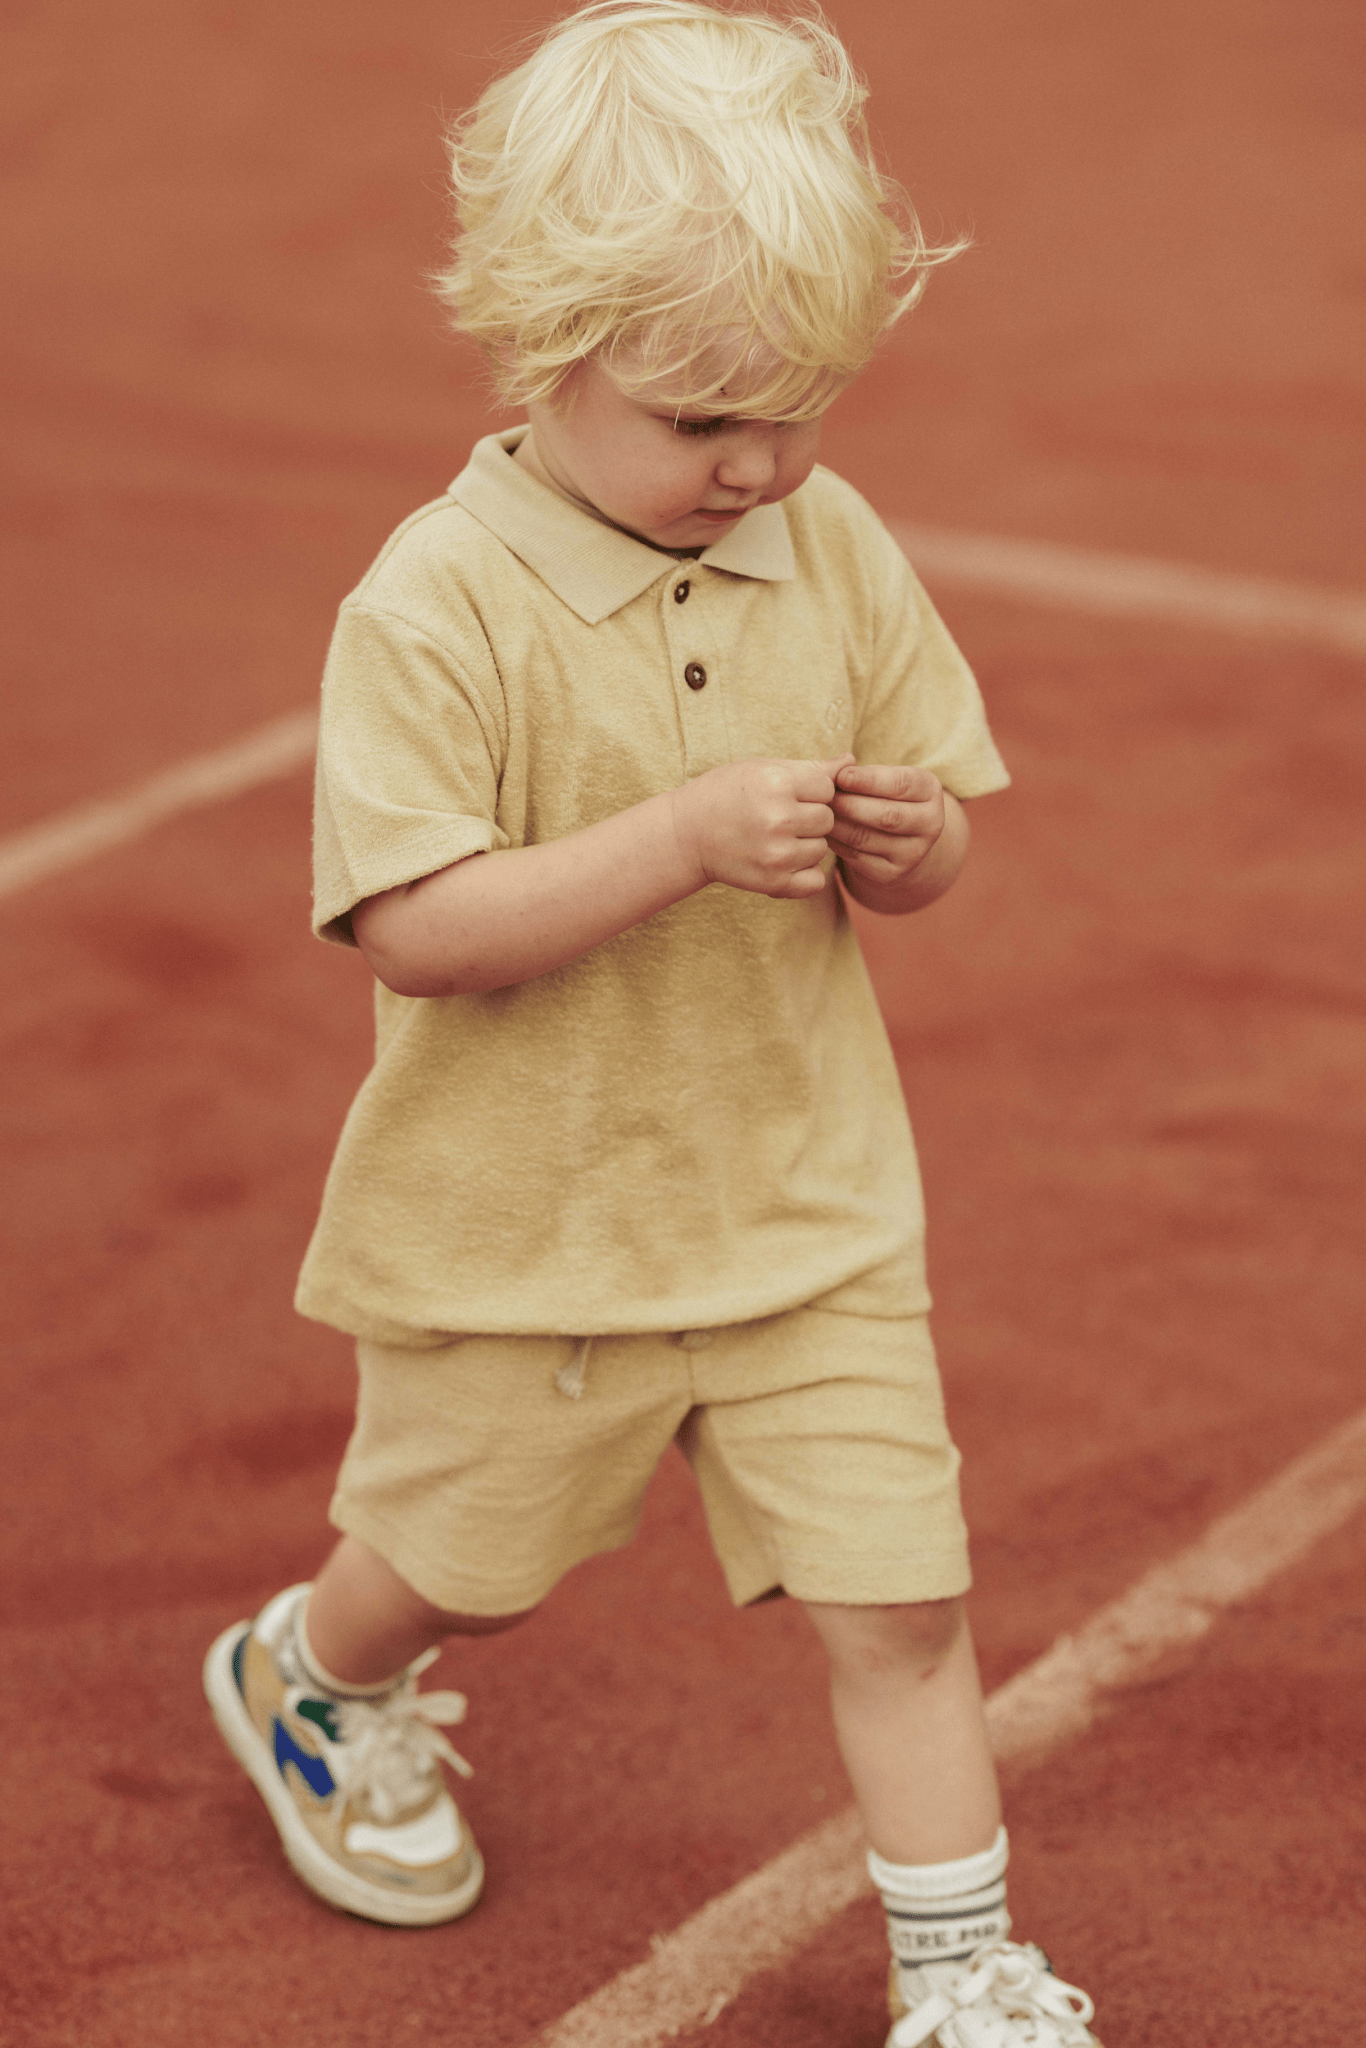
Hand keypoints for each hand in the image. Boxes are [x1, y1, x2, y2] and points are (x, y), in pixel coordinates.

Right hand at [671, 755, 853, 899]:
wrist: (686, 834)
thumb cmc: (726, 794)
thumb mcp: (763, 770)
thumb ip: (810, 768)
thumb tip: (851, 761)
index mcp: (777, 784)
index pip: (826, 788)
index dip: (810, 791)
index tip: (786, 795)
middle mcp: (778, 819)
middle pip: (827, 819)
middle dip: (809, 818)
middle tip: (779, 818)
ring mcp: (777, 855)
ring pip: (821, 849)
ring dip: (805, 845)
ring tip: (775, 838)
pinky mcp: (774, 883)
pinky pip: (816, 880)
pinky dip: (804, 874)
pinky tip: (782, 862)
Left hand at [827, 761, 945, 886]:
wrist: (897, 839)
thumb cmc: (883, 797)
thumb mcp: (882, 779)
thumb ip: (862, 772)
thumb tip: (838, 765)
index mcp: (930, 791)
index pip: (900, 784)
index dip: (868, 780)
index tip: (841, 776)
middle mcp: (930, 823)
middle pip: (887, 815)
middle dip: (850, 805)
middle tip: (824, 798)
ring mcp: (913, 853)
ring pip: (867, 838)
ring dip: (837, 825)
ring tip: (818, 813)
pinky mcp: (892, 874)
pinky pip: (857, 857)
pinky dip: (836, 843)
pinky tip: (824, 832)